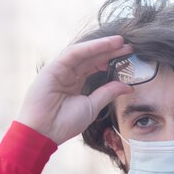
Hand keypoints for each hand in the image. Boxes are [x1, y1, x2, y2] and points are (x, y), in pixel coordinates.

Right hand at [17, 35, 132, 144]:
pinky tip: (105, 44)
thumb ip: (108, 93)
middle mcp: (68, 74)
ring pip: (84, 53)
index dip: (112, 61)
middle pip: (92, 58)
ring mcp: (60, 69)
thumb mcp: (92, 106)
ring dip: (102, 46)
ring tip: (120, 41)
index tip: (128, 57)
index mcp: (76, 83)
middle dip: (110, 51)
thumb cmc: (65, 122)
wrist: (45, 132)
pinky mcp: (53, 67)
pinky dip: (90, 47)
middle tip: (129, 46)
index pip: (96, 67)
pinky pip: (74, 53)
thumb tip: (128, 86)